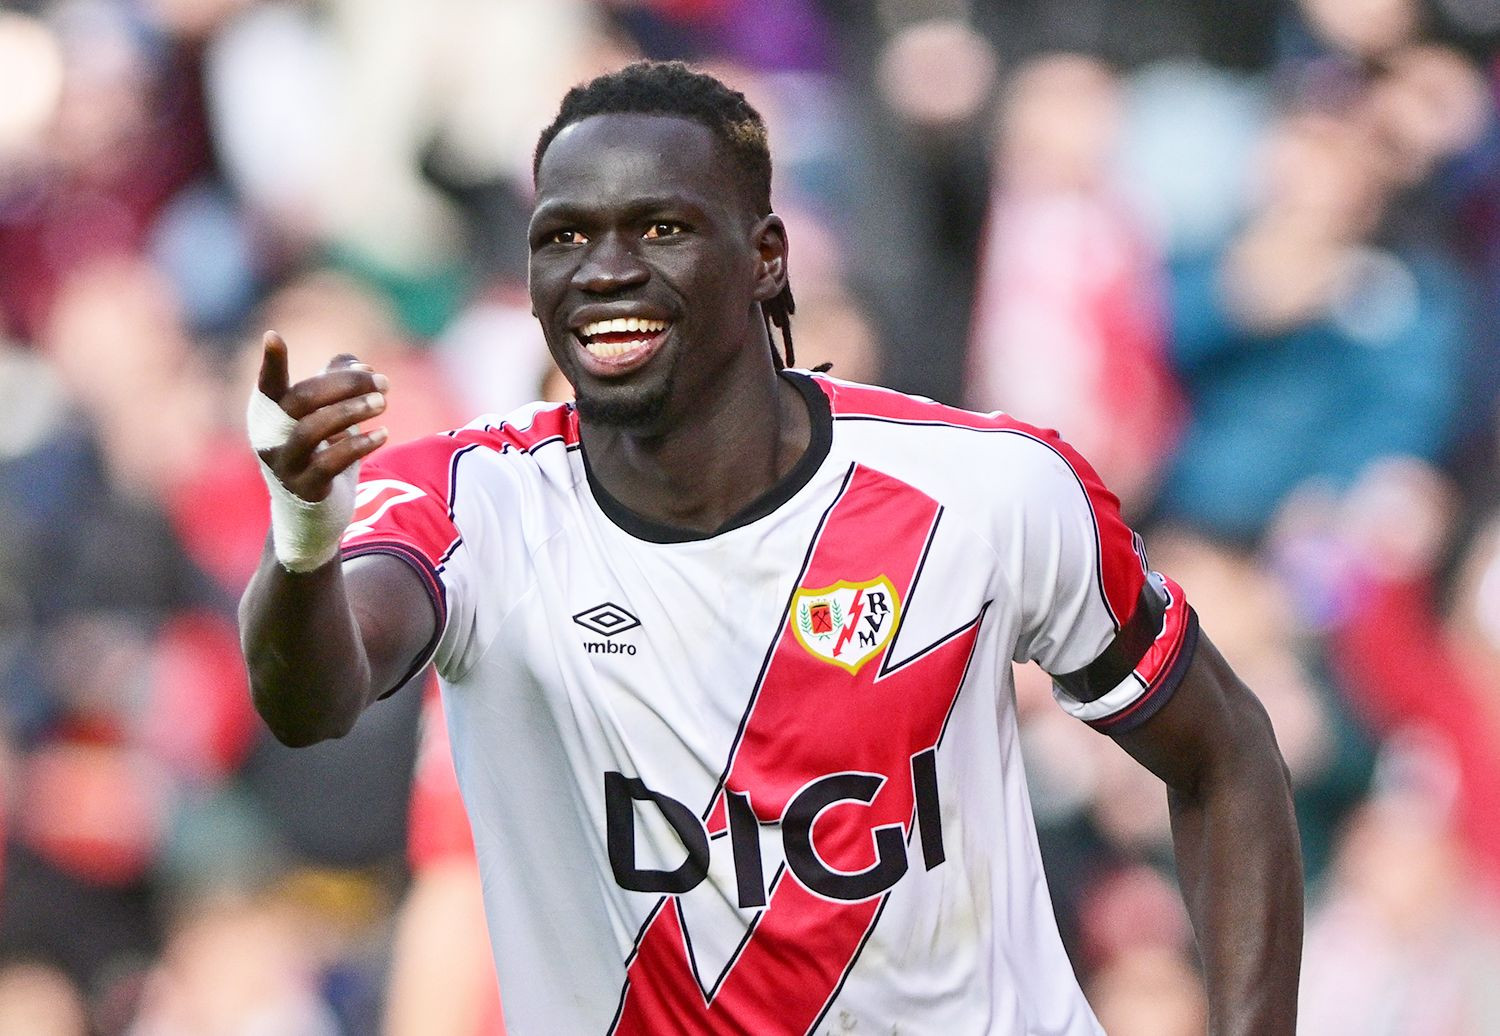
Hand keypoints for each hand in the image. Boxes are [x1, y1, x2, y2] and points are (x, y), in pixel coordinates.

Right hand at [256, 330, 388, 501]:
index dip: (270, 363)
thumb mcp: (328, 419)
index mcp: (271, 414)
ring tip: (382, 402)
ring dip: (351, 411)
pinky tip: (382, 434)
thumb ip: (337, 385)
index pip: (269, 385)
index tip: (273, 337)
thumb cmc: (321, 456)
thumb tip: (358, 363)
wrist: (312, 516)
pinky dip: (358, 445)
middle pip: (300, 400)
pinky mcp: (305, 490)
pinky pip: (329, 463)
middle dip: (344, 385)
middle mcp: (270, 437)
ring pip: (311, 430)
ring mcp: (285, 465)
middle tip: (382, 381)